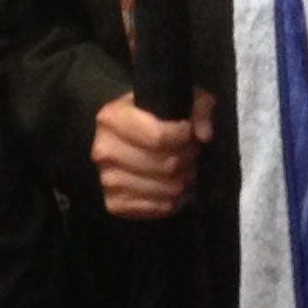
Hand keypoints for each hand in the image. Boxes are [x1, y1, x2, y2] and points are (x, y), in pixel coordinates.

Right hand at [91, 92, 212, 218]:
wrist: (128, 139)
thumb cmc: (154, 115)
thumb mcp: (179, 99)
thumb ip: (199, 107)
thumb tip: (204, 135)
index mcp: (112, 118)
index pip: (158, 137)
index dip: (183, 137)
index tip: (189, 133)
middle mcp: (103, 150)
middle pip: (165, 165)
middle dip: (187, 159)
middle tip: (191, 153)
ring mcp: (107, 180)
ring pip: (166, 189)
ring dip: (184, 181)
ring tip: (184, 169)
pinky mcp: (115, 204)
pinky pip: (157, 208)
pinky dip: (173, 201)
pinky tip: (174, 188)